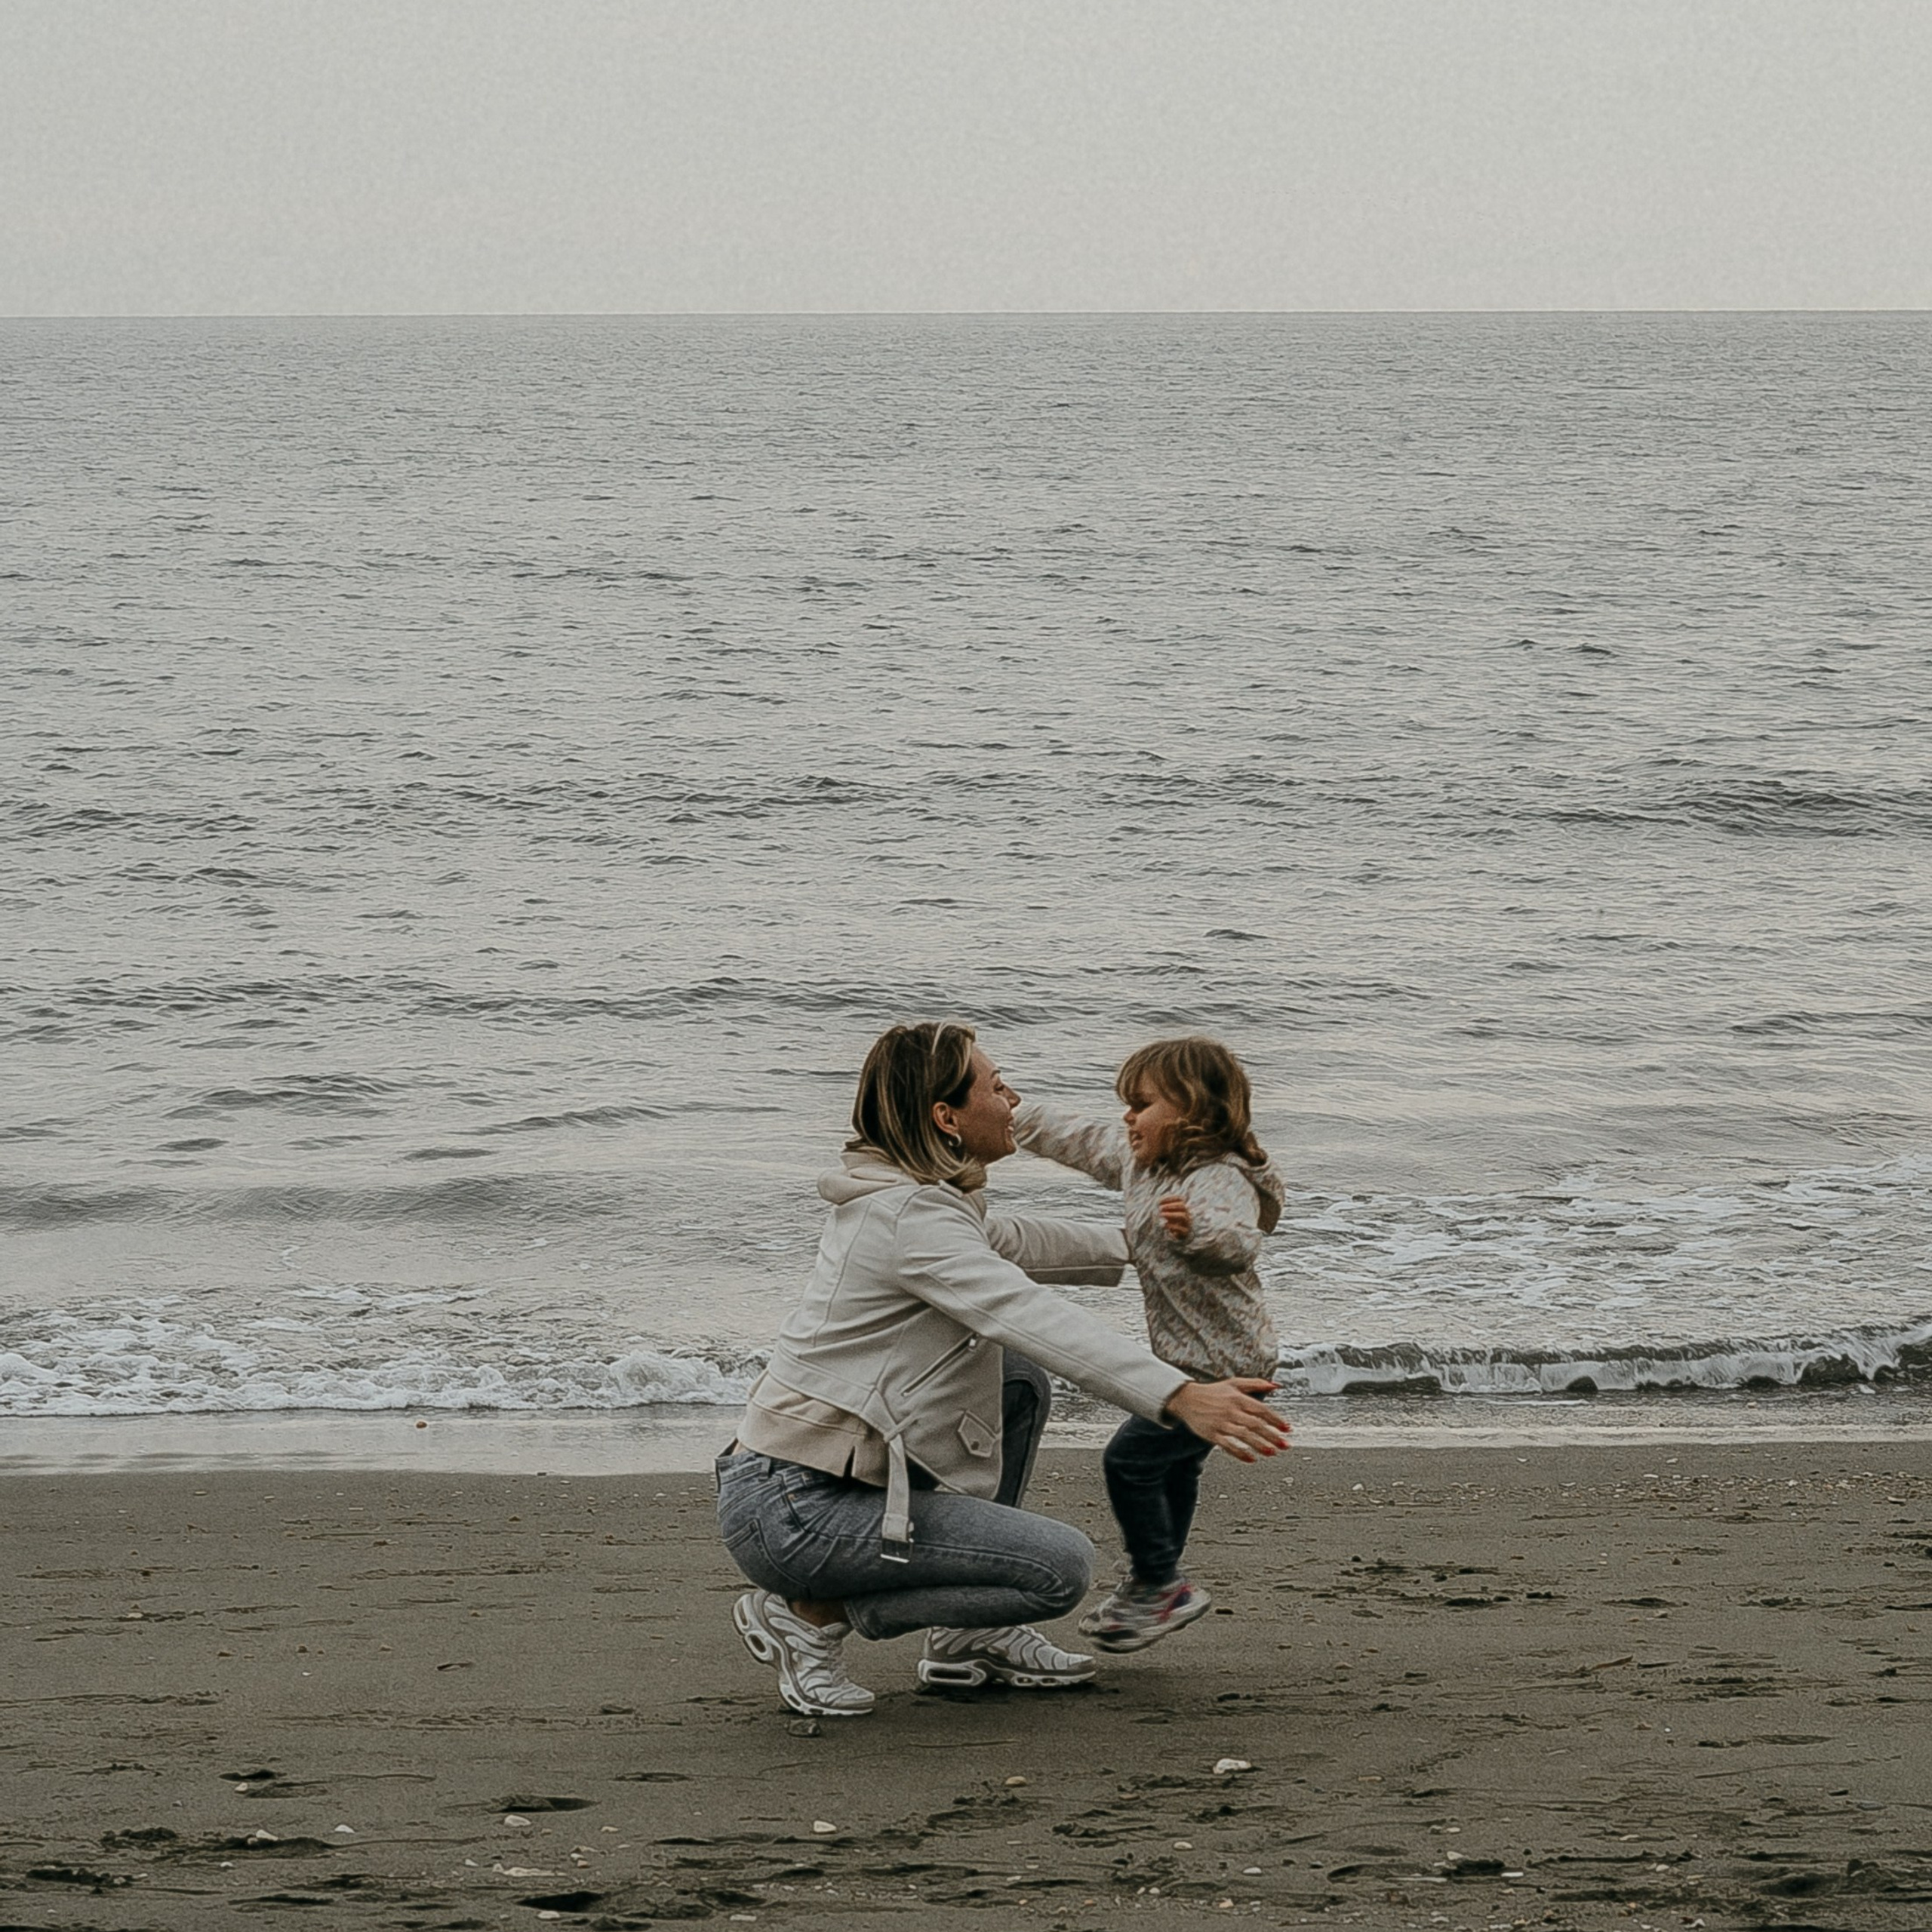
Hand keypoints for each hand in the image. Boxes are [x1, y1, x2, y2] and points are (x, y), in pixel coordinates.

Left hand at [1157, 1194, 1191, 1241]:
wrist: (1178, 1236)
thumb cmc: (1171, 1223)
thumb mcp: (1168, 1214)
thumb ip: (1164, 1208)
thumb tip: (1156, 1202)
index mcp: (1183, 1208)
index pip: (1180, 1199)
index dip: (1170, 1198)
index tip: (1159, 1201)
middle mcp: (1187, 1214)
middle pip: (1182, 1206)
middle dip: (1170, 1206)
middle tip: (1160, 1208)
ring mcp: (1187, 1223)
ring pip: (1182, 1216)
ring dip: (1171, 1214)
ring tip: (1161, 1215)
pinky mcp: (1185, 1232)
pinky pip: (1181, 1228)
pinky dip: (1172, 1226)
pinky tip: (1164, 1225)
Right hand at [1164, 1378, 1289, 1462]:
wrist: (1186, 1398)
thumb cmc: (1213, 1392)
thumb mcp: (1234, 1383)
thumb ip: (1256, 1383)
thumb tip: (1276, 1385)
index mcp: (1238, 1398)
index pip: (1261, 1410)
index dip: (1276, 1420)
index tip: (1286, 1429)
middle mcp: (1231, 1410)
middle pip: (1255, 1425)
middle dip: (1272, 1436)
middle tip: (1285, 1445)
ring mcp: (1221, 1423)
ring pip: (1244, 1436)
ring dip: (1259, 1445)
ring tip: (1272, 1452)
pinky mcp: (1212, 1434)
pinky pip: (1228, 1445)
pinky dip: (1240, 1453)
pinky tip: (1251, 1459)